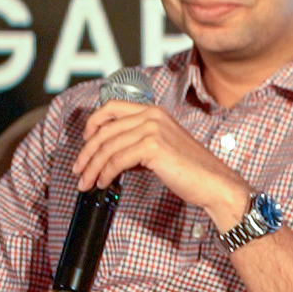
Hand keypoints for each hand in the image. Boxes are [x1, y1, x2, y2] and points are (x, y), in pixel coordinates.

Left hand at [73, 101, 247, 228]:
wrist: (214, 183)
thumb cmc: (192, 170)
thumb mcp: (161, 148)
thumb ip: (137, 144)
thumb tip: (110, 156)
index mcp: (154, 111)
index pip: (112, 107)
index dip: (93, 124)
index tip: (85, 143)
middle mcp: (152, 115)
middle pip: (104, 130)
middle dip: (86, 153)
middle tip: (78, 170)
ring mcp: (153, 129)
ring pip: (107, 147)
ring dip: (92, 167)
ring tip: (86, 183)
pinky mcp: (153, 146)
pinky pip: (117, 160)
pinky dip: (105, 173)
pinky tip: (103, 183)